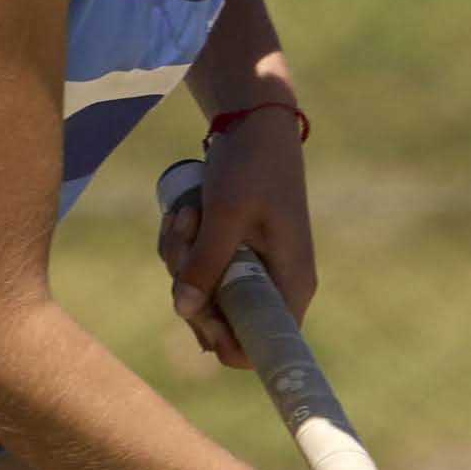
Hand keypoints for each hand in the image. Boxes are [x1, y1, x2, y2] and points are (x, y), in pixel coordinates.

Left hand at [160, 117, 314, 360]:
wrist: (254, 122)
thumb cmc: (252, 164)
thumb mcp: (225, 213)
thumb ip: (206, 264)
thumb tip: (184, 310)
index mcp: (290, 284)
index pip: (260, 347)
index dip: (223, 340)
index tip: (195, 309)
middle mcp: (275, 285)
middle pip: (220, 322)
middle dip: (190, 285)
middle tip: (185, 237)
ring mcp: (252, 271)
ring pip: (200, 294)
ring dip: (180, 257)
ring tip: (187, 212)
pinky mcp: (232, 254)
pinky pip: (195, 270)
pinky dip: (181, 245)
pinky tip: (183, 211)